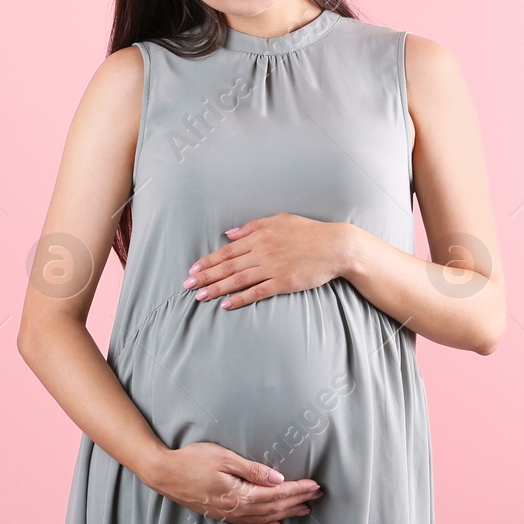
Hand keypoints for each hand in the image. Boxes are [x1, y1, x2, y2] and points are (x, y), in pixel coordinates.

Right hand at [146, 442, 321, 523]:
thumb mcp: (224, 458)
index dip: (298, 489)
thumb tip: (279, 478)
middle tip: (318, 495)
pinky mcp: (223, 514)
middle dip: (298, 501)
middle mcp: (237, 509)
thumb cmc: (192, 461)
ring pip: (266, 518)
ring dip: (287, 513)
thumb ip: (252, 470)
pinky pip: (251, 523)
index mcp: (240, 494)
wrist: (164, 474)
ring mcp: (230, 514)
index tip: (315, 485)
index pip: (277, 494)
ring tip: (305, 509)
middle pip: (275, 507)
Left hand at [184, 214, 350, 309]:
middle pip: (227, 266)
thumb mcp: (280, 219)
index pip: (227, 251)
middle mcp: (262, 252)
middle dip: (205, 276)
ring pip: (238, 280)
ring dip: (216, 288)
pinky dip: (240, 298)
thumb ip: (253, 226)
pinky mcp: (283, 282)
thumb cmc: (309, 231)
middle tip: (188, 286)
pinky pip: (257, 292)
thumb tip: (229, 233)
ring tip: (200, 297)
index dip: (208, 261)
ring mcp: (272, 268)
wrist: (336, 246)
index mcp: (260, 236)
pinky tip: (226, 304)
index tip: (193, 269)